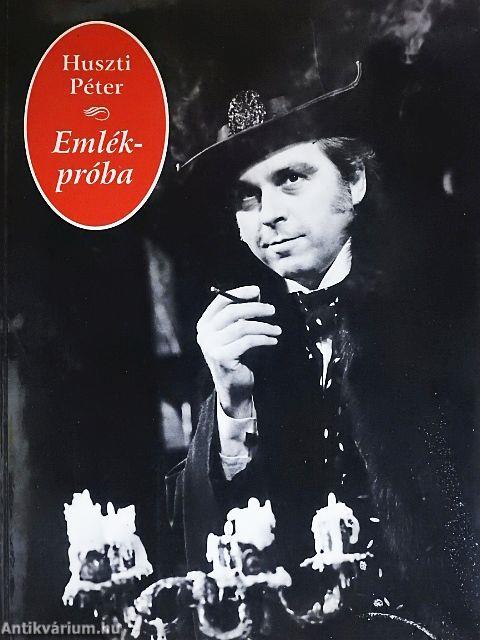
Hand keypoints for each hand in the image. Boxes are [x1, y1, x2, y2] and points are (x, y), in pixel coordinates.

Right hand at [196, 285, 280, 417]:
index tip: (257, 290)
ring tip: (277, 330)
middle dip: (255, 308)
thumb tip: (256, 295)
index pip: (221, 301)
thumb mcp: (235, 334)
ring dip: (263, 326)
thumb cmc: (238, 358)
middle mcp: (204, 334)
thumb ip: (241, 316)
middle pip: (232, 312)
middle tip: (272, 310)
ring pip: (242, 327)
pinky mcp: (222, 358)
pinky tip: (272, 341)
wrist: (234, 388)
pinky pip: (247, 342)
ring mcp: (211, 346)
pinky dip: (263, 339)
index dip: (239, 293)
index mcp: (205, 324)